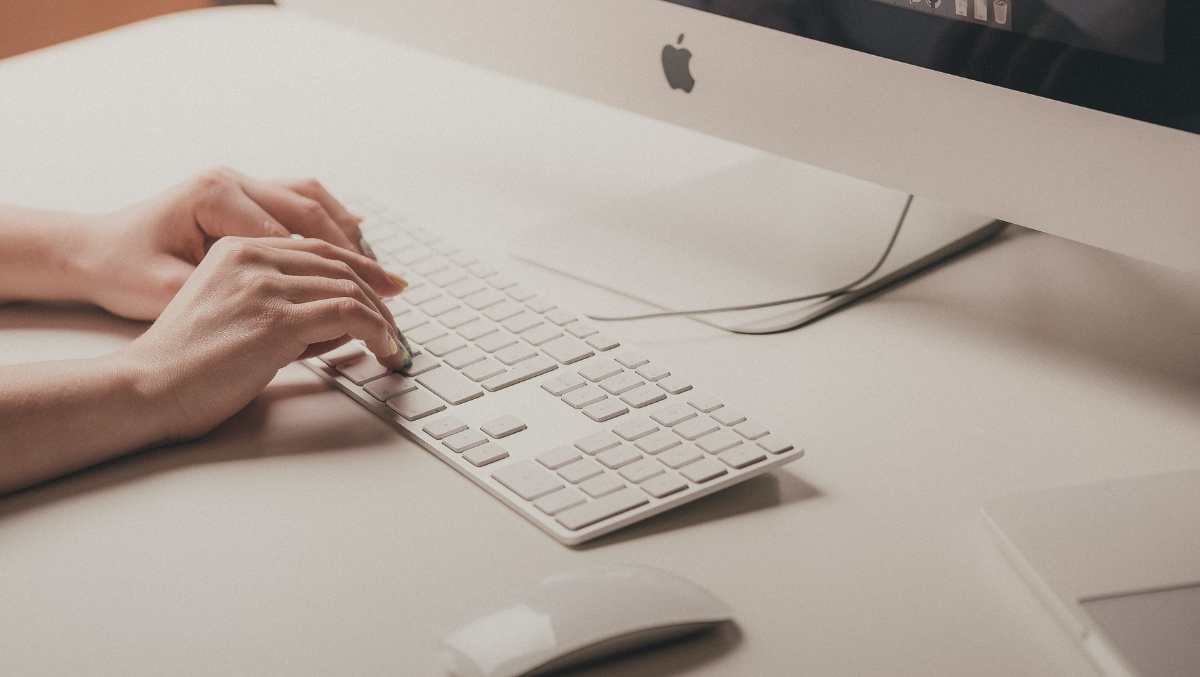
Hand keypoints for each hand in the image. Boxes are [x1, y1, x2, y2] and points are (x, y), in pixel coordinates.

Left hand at [80, 167, 397, 319]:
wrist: (92, 249)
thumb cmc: (123, 271)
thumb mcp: (169, 292)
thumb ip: (232, 298)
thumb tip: (294, 316)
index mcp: (214, 195)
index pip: (293, 235)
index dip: (334, 273)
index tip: (364, 305)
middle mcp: (232, 179)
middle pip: (313, 211)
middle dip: (357, 254)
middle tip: (392, 288)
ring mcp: (240, 182)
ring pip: (314, 198)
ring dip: (351, 234)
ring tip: (380, 271)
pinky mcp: (244, 193)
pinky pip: (302, 198)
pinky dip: (334, 220)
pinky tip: (357, 243)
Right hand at [117, 236, 411, 442]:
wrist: (149, 387)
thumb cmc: (188, 363)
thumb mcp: (235, 314)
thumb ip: (284, 306)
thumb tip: (343, 320)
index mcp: (237, 249)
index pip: (317, 249)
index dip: (360, 265)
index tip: (387, 284)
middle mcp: (252, 258)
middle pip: (338, 264)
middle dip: (377, 291)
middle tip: (398, 317)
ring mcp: (264, 287)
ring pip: (348, 288)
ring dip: (380, 317)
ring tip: (392, 342)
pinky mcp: (276, 320)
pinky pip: (347, 314)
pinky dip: (376, 330)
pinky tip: (383, 348)